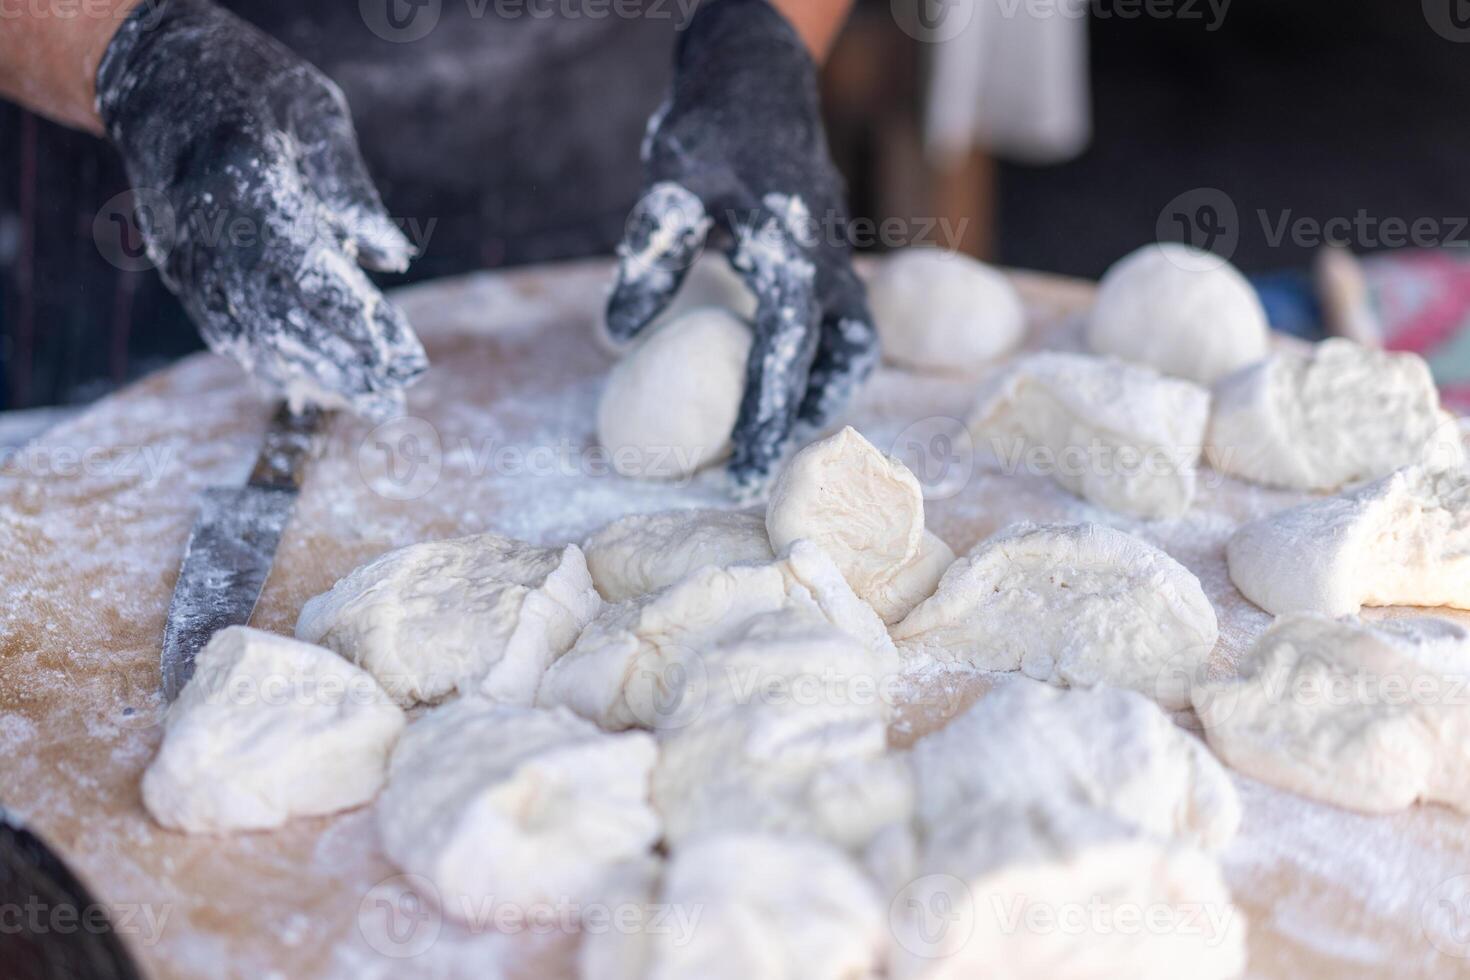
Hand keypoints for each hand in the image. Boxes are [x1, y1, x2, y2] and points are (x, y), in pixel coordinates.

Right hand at [96, 0, 425, 419]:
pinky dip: (269, 361)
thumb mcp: (315, 117)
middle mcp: (212, 231)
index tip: (405, 360)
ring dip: (315, 375)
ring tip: (369, 405)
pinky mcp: (181, 269)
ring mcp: (189, 254)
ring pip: (255, 336)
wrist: (151, 77)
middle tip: (396, 401)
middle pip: (285, 320)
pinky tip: (309, 386)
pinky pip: (226, 328)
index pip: (314, 275)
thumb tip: (397, 261)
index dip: (360, 325)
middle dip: (346, 367)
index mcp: (251, 185)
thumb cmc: (251, 89)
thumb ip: (352, 195)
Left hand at [606, 0, 876, 494]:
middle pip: (837, 364)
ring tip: (782, 433)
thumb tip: (618, 334)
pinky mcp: (825, 257)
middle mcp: (827, 266)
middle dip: (802, 422)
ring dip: (822, 393)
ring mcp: (834, 260)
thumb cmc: (714, 130)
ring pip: (852, 345)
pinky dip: (819, 361)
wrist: (759, 79)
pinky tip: (781, 378)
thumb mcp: (673, 181)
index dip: (763, 419)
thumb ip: (652, 254)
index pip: (784, 355)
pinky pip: (838, 323)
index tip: (741, 475)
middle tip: (760, 470)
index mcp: (793, 256)